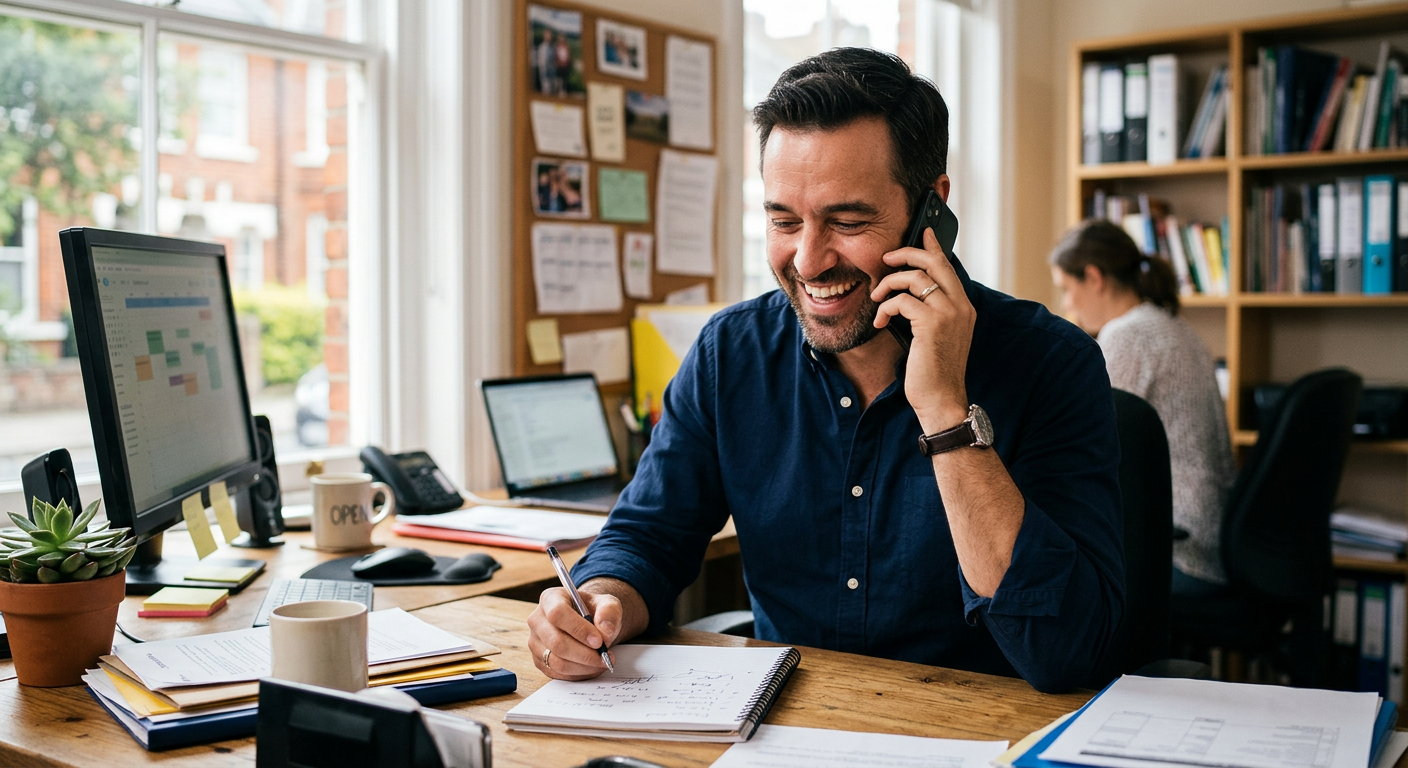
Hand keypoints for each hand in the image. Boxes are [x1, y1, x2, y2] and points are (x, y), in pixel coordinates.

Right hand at [528, 587, 621, 679]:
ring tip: (602, 662)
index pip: (558, 613)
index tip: (599, 641)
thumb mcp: (608, 604)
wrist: (589, 623)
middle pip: (556, 642)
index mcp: (551, 599)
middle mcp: (537, 620)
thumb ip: (609, 612)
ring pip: (556, 662)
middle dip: (585, 654)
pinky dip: (578, 674)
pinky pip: (557, 673)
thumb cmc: (595, 611)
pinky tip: (592, 668)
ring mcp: (535, 642)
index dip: (578, 629)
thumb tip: (605, 631)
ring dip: (583, 667)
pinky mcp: (539, 660)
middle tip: (605, 657)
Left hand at [870, 227, 975, 433]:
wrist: (942, 400)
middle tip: (886, 259)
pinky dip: (885, 308)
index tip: (923, 232)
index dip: (933, 246)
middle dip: (906, 254)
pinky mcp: (931, 324)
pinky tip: (879, 323)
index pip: (948, 266)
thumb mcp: (938, 337)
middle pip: (933, 262)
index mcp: (964, 307)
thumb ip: (932, 313)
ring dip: (888, 284)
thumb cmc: (935, 373)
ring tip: (876, 298)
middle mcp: (960, 306)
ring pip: (914, 278)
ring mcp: (948, 313)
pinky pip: (901, 301)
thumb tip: (910, 295)